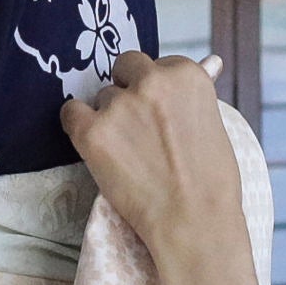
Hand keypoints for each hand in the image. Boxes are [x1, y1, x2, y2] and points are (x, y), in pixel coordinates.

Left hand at [67, 53, 273, 284]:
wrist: (195, 223)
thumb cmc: (212, 181)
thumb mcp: (214, 124)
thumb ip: (197, 93)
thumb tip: (212, 62)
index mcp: (187, 73)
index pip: (157, 65)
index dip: (154, 92)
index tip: (160, 118)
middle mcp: (153, 80)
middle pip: (126, 68)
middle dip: (128, 91)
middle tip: (139, 131)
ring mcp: (120, 104)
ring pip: (102, 97)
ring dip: (109, 118)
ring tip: (130, 155)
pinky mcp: (93, 131)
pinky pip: (70, 113)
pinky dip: (78, 127)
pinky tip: (95, 148)